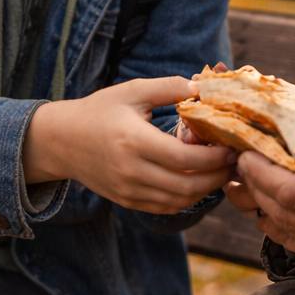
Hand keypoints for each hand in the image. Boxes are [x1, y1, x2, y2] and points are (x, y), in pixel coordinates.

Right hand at [23, 77, 232, 213]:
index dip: (214, 157)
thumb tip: (203, 86)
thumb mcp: (131, 91)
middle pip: (187, 185)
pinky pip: (165, 207)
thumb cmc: (98, 111)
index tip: (231, 148)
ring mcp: (128, 190)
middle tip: (234, 163)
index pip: (184, 158)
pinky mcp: (127, 201)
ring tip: (220, 173)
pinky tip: (198, 182)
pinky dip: (187, 198)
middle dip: (217, 177)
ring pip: (179, 201)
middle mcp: (131, 171)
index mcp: (134, 141)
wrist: (60, 141)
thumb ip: (168, 87)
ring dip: (205, 190)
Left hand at [232, 83, 294, 274]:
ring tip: (254, 187)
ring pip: (291, 237)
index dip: (259, 175)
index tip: (244, 154)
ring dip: (268, 213)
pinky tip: (287, 208)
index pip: (289, 193)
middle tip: (240, 166)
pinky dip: (292, 228)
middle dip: (254, 191)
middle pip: (281, 217)